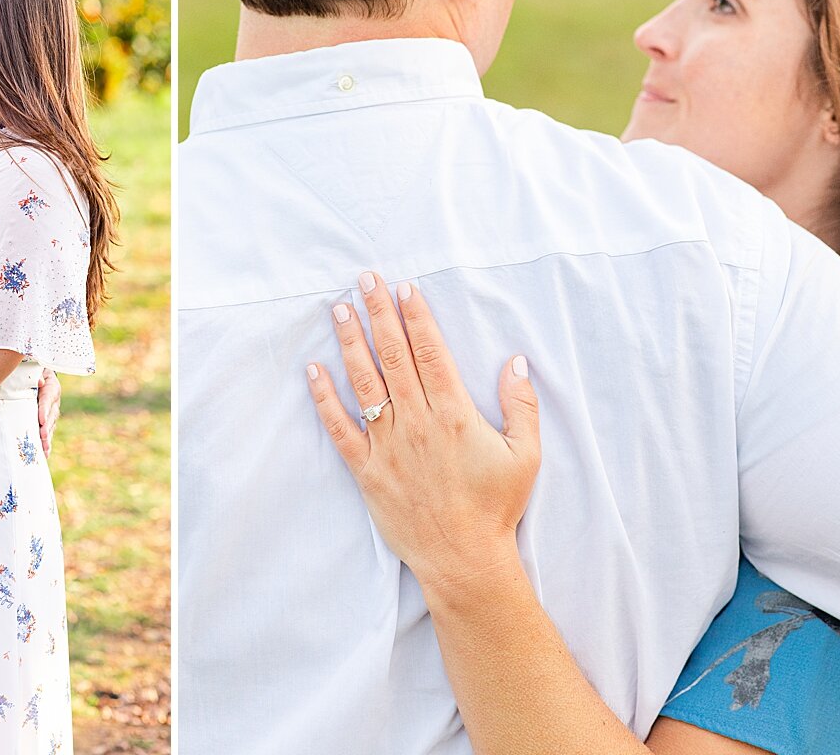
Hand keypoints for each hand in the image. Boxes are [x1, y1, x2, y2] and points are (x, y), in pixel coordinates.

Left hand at [37, 368, 61, 456]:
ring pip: (51, 426)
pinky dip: (47, 443)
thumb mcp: (34, 369)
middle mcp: (54, 401)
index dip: (45, 410)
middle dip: (46, 427)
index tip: (41, 420)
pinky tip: (44, 454)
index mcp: (52, 387)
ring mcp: (52, 412)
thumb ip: (36, 374)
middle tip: (42, 437)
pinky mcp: (48, 421)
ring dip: (47, 438)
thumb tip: (39, 382)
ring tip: (43, 449)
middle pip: (51, 416)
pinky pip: (49, 432)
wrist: (38, 373)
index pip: (48, 399)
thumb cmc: (32, 370)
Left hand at [306, 271, 539, 602]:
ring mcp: (389, 445)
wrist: (464, 560)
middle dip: (378, 313)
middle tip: (365, 279)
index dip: (416, 316)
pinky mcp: (367, 470)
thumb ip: (521, 406)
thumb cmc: (496, 508)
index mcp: (455, 415)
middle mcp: (417, 423)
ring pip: (365, 382)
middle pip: (394, 356)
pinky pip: (340, 428)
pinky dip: (324, 398)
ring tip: (338, 309)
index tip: (404, 287)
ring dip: (350, 342)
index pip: (431, 352)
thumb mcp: (525, 455)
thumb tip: (517, 360)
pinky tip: (313, 369)